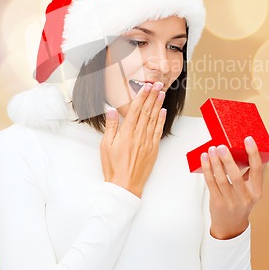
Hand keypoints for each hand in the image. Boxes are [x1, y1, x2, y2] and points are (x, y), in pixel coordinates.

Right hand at [100, 82, 166, 197]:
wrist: (125, 185)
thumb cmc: (113, 166)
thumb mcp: (105, 145)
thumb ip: (111, 126)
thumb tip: (111, 110)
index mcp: (126, 132)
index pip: (135, 109)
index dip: (142, 96)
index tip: (146, 86)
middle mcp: (139, 135)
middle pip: (147, 111)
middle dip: (152, 96)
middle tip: (158, 84)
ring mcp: (147, 141)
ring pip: (154, 118)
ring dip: (158, 104)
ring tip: (162, 93)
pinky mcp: (153, 149)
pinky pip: (158, 131)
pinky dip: (161, 120)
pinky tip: (163, 111)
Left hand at [201, 136, 265, 239]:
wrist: (231, 226)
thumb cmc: (240, 203)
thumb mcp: (250, 191)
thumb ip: (248, 174)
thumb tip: (242, 150)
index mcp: (256, 191)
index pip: (257, 170)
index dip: (253, 153)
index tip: (248, 140)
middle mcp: (244, 197)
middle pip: (236, 176)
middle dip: (227, 160)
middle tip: (221, 146)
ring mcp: (230, 201)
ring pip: (221, 179)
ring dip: (215, 162)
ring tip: (211, 150)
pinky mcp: (217, 202)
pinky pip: (211, 183)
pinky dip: (207, 169)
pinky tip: (205, 159)